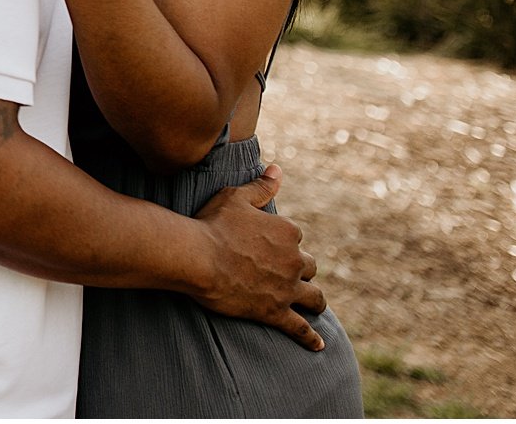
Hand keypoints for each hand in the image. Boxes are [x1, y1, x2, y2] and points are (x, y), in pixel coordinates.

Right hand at [188, 164, 328, 350]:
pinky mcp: (276, 312)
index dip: (283, 240)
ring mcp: (287, 289)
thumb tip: (279, 169)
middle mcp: (294, 260)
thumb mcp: (236, 197)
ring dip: (314, 300)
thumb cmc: (213, 224)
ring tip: (314, 304)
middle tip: (287, 273)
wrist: (197, 257)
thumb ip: (261, 185)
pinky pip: (300, 328)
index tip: (268, 244)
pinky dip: (310, 338)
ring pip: (314, 297)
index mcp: (287, 231)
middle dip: (301, 269)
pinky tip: (318, 345)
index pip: (296, 236)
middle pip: (309, 266)